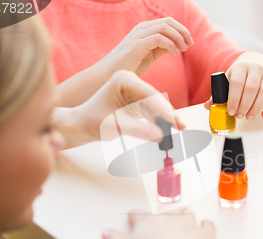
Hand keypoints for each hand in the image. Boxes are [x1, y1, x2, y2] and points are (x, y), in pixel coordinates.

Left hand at [54, 70, 185, 148]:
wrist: (81, 125)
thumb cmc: (92, 121)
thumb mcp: (115, 126)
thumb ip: (138, 130)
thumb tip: (159, 136)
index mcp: (123, 79)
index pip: (148, 93)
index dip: (163, 108)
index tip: (174, 120)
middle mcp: (131, 82)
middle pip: (155, 99)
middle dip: (168, 114)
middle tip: (181, 126)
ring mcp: (135, 92)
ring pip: (156, 107)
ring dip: (166, 119)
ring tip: (179, 129)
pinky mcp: (137, 103)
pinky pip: (152, 113)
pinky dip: (159, 122)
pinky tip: (169, 131)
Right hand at [98, 17, 193, 75]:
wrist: (111, 73)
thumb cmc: (130, 65)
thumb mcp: (150, 54)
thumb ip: (161, 47)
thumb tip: (177, 45)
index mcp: (144, 29)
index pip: (167, 21)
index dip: (181, 29)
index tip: (189, 42)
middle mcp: (141, 28)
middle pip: (168, 22)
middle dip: (183, 32)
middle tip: (190, 44)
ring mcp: (138, 35)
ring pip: (164, 28)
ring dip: (178, 38)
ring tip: (183, 49)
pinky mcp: (137, 45)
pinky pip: (158, 38)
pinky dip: (170, 45)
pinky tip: (174, 53)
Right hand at [102, 208, 216, 238]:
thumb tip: (107, 233)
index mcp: (148, 222)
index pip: (139, 213)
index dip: (135, 215)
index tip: (133, 217)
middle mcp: (170, 220)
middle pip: (166, 210)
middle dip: (164, 212)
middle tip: (162, 214)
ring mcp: (190, 226)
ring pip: (188, 213)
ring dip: (185, 213)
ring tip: (183, 214)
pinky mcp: (206, 237)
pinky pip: (208, 226)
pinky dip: (206, 225)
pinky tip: (205, 226)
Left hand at [203, 52, 262, 120]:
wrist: (257, 60)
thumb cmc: (241, 73)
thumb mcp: (229, 78)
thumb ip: (219, 92)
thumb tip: (208, 106)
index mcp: (241, 66)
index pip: (237, 83)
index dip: (233, 99)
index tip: (231, 111)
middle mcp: (256, 68)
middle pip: (251, 89)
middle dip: (244, 106)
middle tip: (240, 116)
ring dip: (256, 108)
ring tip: (249, 117)